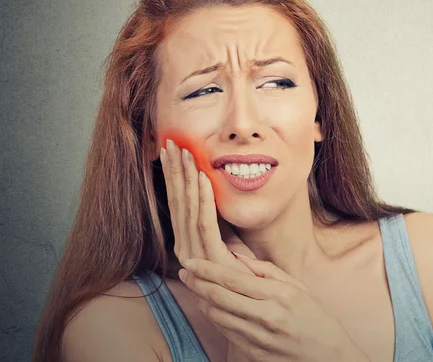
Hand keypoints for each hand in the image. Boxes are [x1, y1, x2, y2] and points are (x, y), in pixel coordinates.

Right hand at [159, 138, 256, 273]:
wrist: (252, 299)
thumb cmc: (241, 268)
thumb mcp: (226, 237)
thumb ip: (215, 218)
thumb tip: (210, 189)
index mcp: (185, 241)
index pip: (176, 202)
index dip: (172, 176)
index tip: (170, 150)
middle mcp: (184, 247)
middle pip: (177, 201)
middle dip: (173, 171)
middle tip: (171, 143)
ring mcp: (194, 254)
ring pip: (187, 208)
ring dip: (185, 178)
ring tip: (185, 153)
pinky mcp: (210, 257)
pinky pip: (205, 222)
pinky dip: (203, 198)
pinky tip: (201, 177)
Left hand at [178, 252, 370, 361]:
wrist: (329, 357)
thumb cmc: (315, 317)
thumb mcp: (298, 287)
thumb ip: (267, 271)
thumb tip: (237, 257)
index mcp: (279, 295)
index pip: (233, 279)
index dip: (207, 269)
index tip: (192, 261)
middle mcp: (267, 317)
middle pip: (220, 297)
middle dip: (197, 282)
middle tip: (184, 271)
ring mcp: (259, 339)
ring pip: (218, 316)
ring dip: (201, 300)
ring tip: (193, 286)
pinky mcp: (254, 354)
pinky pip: (226, 333)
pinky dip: (214, 317)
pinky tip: (208, 306)